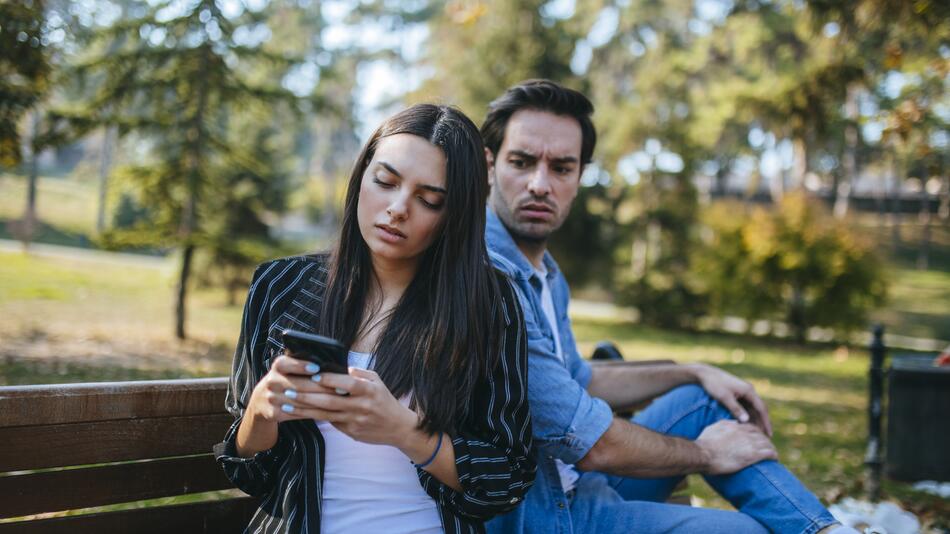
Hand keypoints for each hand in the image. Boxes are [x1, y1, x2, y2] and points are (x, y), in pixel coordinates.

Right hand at [245, 355, 341, 423]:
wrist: (261, 400)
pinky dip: (313, 412)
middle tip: (341, 388)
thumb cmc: (284, 379)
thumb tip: (330, 363)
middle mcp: (272, 381)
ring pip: (300, 401)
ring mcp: (272, 398)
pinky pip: (297, 413)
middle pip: (299, 385)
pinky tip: (327, 411)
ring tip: (338, 401)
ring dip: (321, 402)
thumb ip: (303, 364)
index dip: (301, 366)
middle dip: (322, 387)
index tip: (317, 368)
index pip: (287, 363)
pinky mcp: (274, 413)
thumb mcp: (288, 368)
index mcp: (278, 366)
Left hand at [292, 367, 418, 446]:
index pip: (346, 383)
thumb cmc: (384, 400)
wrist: (398, 427)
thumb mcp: (376, 381)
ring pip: (325, 414)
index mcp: (369, 390)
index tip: (312, 374)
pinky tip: (300, 413)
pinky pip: (330, 423)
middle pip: (330, 401)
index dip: (329, 379)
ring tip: (287, 404)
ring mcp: (356, 421)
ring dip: (304, 409)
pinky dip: (314, 417)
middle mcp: (362, 406)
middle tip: (288, 389)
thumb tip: (338, 367)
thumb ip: (358, 373)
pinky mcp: (351, 433)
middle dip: (306, 395)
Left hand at [692, 363, 771, 435]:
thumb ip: (735, 409)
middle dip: (763, 422)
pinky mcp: (738, 394)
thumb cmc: (714, 385)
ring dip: (756, 420)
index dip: (766, 422)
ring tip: (758, 434)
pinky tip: (747, 426)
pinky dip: (748, 416)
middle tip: (766, 438)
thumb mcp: (724, 397)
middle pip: (760, 409)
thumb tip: (746, 420)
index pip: (761, 408)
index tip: (769, 434)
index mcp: (749, 390)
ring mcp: (744, 392)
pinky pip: (747, 407)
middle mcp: (749, 391)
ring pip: (753, 409)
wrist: (705, 374)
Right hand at [695, 420, 777, 474]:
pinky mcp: (752, 455)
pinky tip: (775, 459)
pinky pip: (769, 453)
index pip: (752, 427)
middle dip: (766, 441)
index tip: (759, 439)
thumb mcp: (714, 428)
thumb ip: (725, 424)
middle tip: (768, 447)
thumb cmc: (705, 442)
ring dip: (771, 448)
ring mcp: (750, 444)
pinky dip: (774, 455)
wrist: (704, 453)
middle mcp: (745, 433)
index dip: (757, 433)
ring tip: (773, 454)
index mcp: (736, 427)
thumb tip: (733, 424)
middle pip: (761, 435)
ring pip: (767, 443)